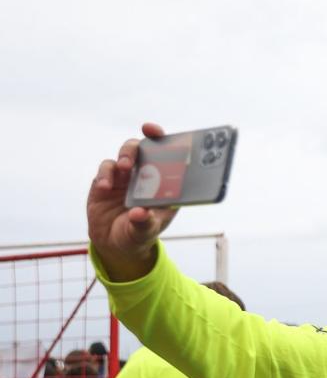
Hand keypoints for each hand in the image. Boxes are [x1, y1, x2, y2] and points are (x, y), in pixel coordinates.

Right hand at [87, 122, 178, 281]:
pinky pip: (106, 169)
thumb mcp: (144, 232)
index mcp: (164, 185)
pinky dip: (105, 175)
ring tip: (124, 167)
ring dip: (126, 156)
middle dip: (141, 145)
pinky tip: (104, 187)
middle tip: (135, 156)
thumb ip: (144, 223)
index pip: (170, 157)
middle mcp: (147, 176)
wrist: (114, 243)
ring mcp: (127, 176)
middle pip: (146, 149)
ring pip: (127, 154)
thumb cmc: (138, 234)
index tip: (162, 134)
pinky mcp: (107, 180)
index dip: (168, 142)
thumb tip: (140, 213)